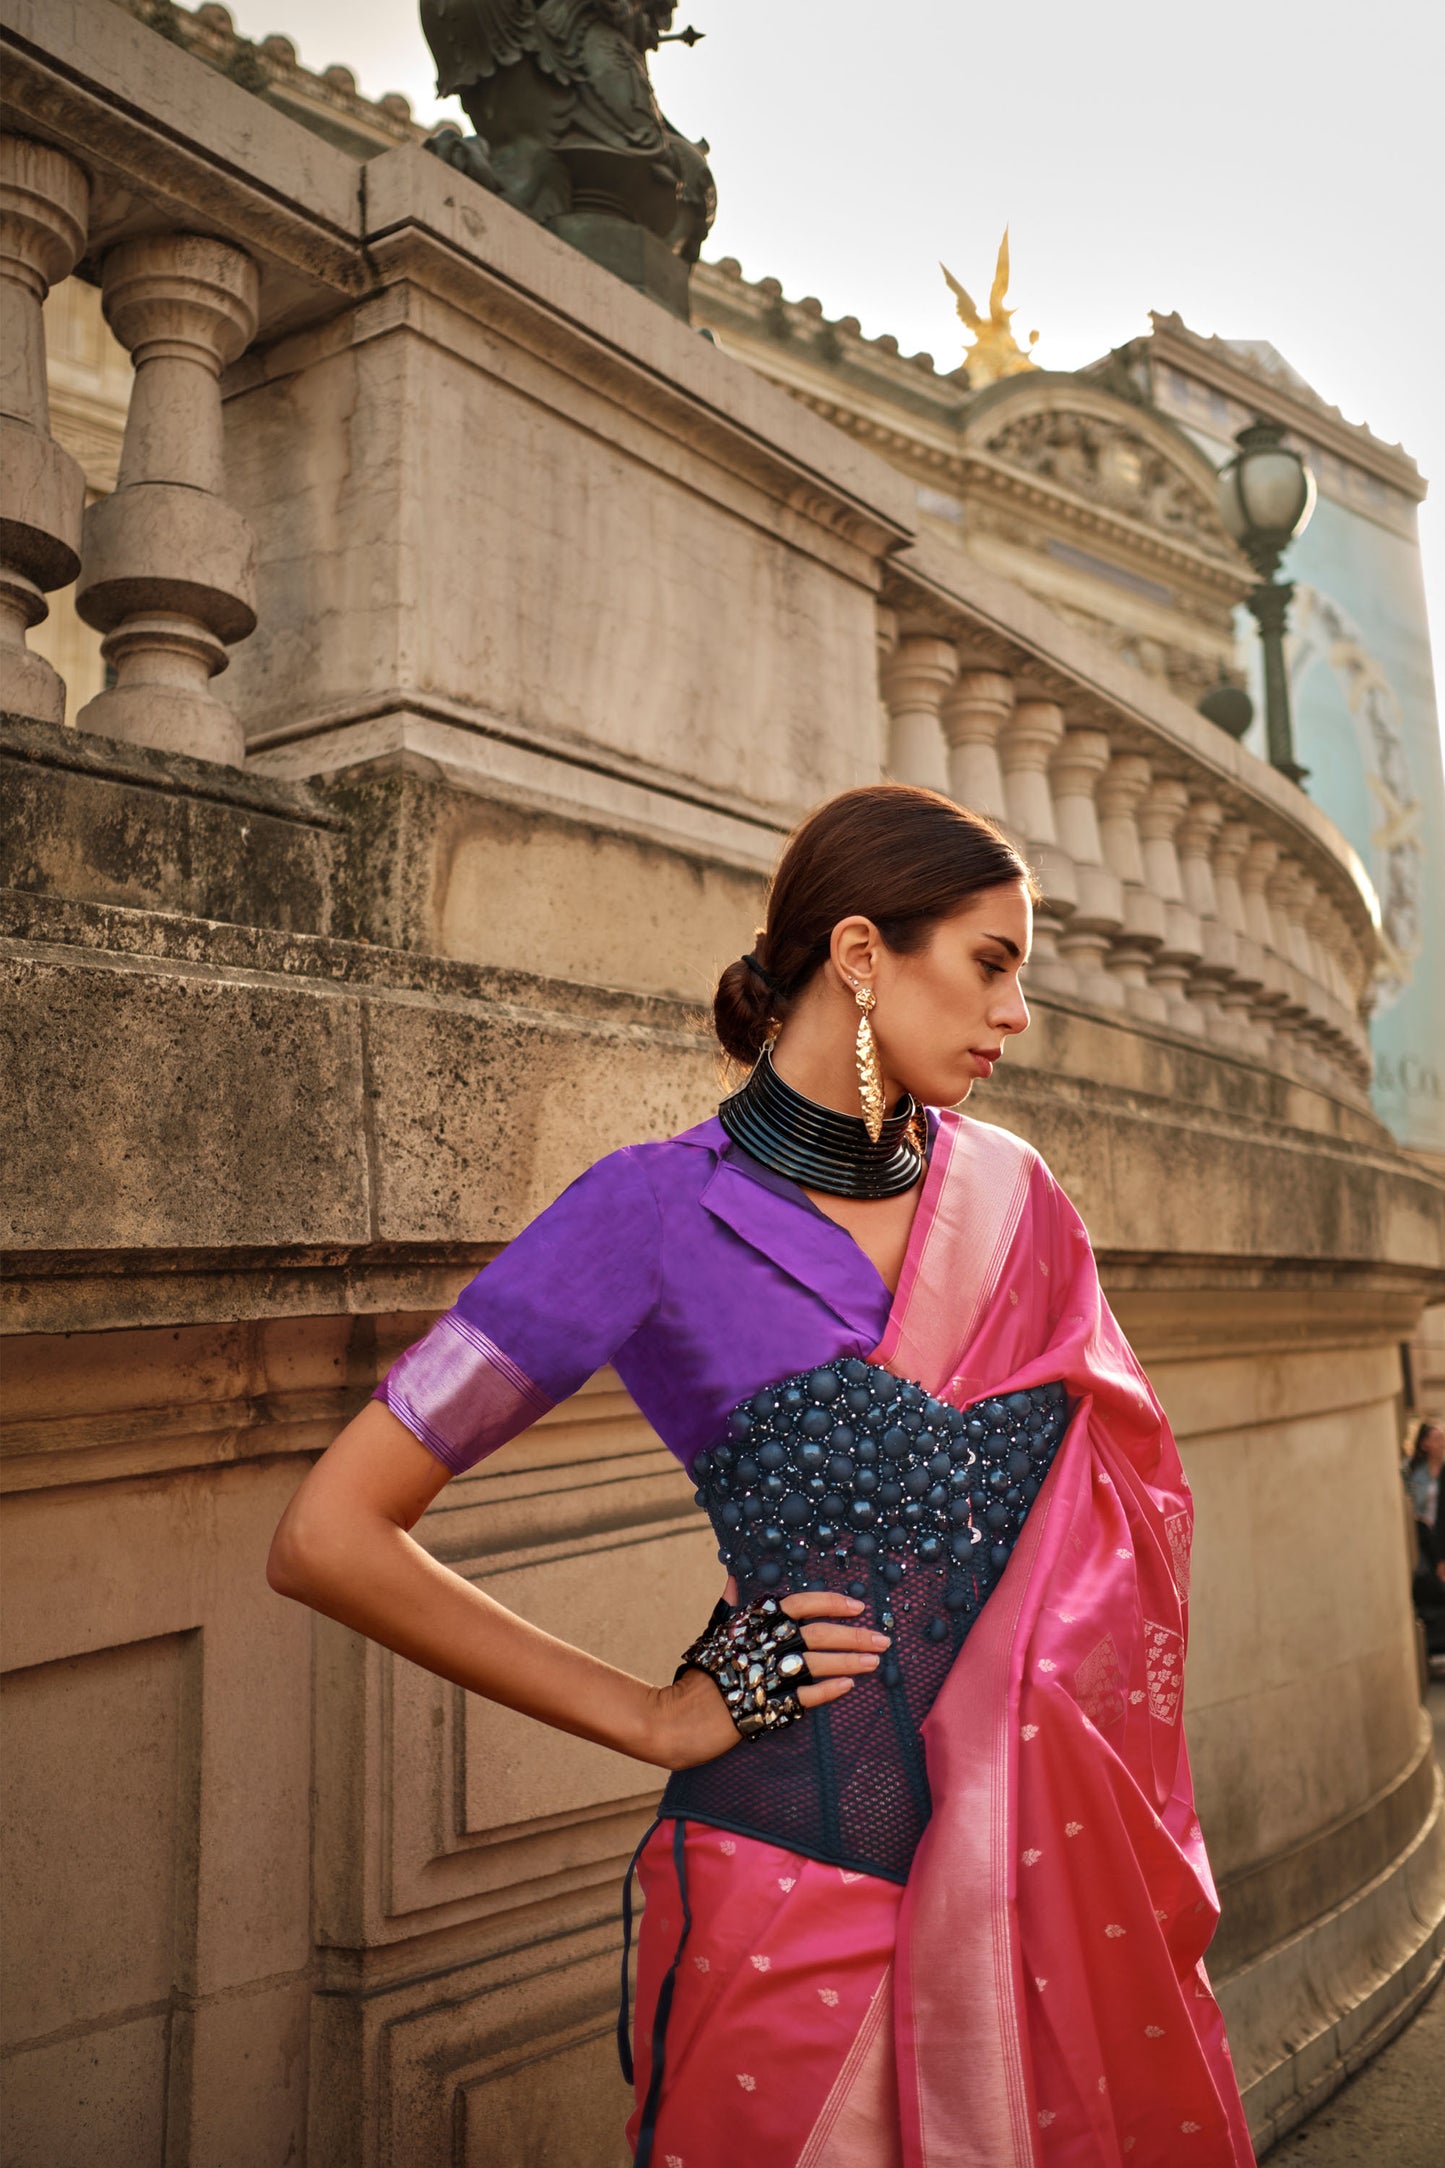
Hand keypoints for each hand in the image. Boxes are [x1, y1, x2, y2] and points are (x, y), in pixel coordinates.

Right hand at [650, 1580, 891, 1771]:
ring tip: (875, 1663)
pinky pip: (805, 1697)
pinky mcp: (766, 1706)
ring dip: (849, 1662)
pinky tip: (848, 1687)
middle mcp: (762, 1644)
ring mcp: (765, 1675)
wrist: (678, 1717)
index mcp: (752, 1622)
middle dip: (853, 1636)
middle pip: (817, 1634)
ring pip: (816, 1664)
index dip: (831, 1603)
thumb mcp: (714, 1633)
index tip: (858, 1605)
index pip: (800, 1604)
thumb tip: (732, 1577)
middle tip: (882, 1640)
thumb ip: (729, 1607)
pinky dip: (828, 1691)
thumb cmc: (699, 1673)